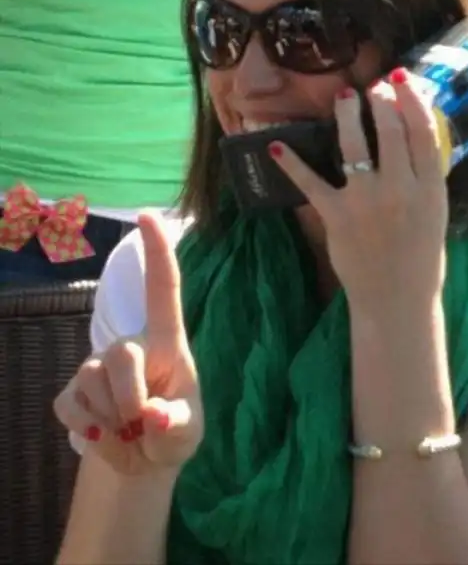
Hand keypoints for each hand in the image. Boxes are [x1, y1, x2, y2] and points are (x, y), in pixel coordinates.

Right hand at [54, 213, 202, 475]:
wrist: (143, 461)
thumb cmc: (173, 431)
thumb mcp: (187, 433)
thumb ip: (174, 423)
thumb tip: (153, 415)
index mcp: (167, 343)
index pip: (163, 290)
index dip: (157, 251)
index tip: (147, 215)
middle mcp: (131, 345)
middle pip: (121, 354)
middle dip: (132, 397)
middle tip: (146, 424)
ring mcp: (98, 366)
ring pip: (92, 380)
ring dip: (113, 418)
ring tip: (130, 429)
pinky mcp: (74, 391)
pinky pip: (72, 406)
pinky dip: (91, 430)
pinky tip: (106, 433)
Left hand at [270, 69, 447, 306]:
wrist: (397, 299)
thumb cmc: (420, 257)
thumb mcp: (436, 213)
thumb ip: (425, 177)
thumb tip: (414, 137)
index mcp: (430, 188)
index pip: (423, 131)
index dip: (412, 99)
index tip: (403, 80)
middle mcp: (399, 188)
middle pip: (389, 129)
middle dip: (380, 100)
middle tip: (374, 87)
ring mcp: (365, 201)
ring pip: (353, 144)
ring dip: (347, 114)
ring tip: (345, 99)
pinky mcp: (335, 216)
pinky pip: (310, 182)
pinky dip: (290, 162)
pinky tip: (274, 144)